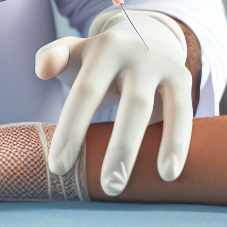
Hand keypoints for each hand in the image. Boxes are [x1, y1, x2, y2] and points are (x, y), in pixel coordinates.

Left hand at [35, 9, 192, 196]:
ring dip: (155, 147)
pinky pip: (184, 113)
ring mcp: (162, 65)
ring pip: (161, 109)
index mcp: (106, 47)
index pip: (87, 91)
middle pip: (132, 103)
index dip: (73, 129)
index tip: (59, 168)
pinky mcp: (183, 78)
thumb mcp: (75, 53)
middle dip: (121, 148)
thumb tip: (43, 70)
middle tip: (107, 188)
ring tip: (141, 184)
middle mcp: (138, 54)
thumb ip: (52, 57)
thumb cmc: (99, 62)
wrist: (145, 38)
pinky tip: (169, 174)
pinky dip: (178, 143)